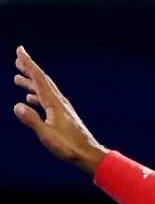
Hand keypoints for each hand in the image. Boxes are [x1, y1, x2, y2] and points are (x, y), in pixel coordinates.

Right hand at [13, 46, 107, 173]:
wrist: (87, 153)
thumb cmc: (69, 146)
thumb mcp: (47, 135)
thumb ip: (32, 120)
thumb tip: (17, 106)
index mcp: (55, 104)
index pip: (39, 79)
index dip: (29, 64)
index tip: (20, 51)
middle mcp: (59, 103)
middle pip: (43, 81)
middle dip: (30, 69)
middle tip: (18, 58)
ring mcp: (62, 109)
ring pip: (44, 91)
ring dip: (31, 83)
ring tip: (18, 78)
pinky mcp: (63, 116)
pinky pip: (47, 101)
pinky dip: (38, 96)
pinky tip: (31, 99)